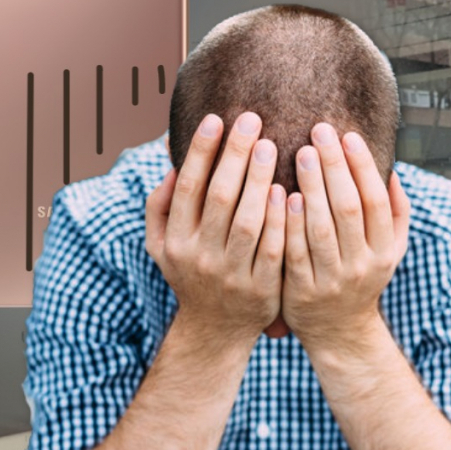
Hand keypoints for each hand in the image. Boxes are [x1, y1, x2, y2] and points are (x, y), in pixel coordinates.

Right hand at [145, 112, 287, 343]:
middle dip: (235, 156)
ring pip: (247, 222)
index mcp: (175, 241)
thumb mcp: (162, 245)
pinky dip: (280, 219)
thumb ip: (160, 205)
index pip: (187, 188)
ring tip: (272, 145)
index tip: (216, 118)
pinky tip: (289, 190)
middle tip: (253, 120)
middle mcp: (200, 257)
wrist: (215, 331)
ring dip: (259, 181)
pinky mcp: (261, 289)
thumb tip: (170, 161)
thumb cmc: (191, 273)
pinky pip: (273, 249)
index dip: (200, 151)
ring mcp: (231, 275)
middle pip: (219, 198)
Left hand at [282, 123, 410, 351]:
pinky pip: (294, 252)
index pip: (375, 200)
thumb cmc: (363, 275)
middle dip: (334, 167)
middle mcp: (362, 265)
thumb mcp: (390, 250)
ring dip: (311, 187)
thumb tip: (392, 169)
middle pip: (348, 209)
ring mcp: (331, 280)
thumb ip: (396, 212)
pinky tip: (283, 193)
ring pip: (321, 228)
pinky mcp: (302, 291)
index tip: (347, 135)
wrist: (339, 331)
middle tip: (319, 132)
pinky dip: (289, 222)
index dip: (363, 166)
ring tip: (300, 152)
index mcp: (384, 250)